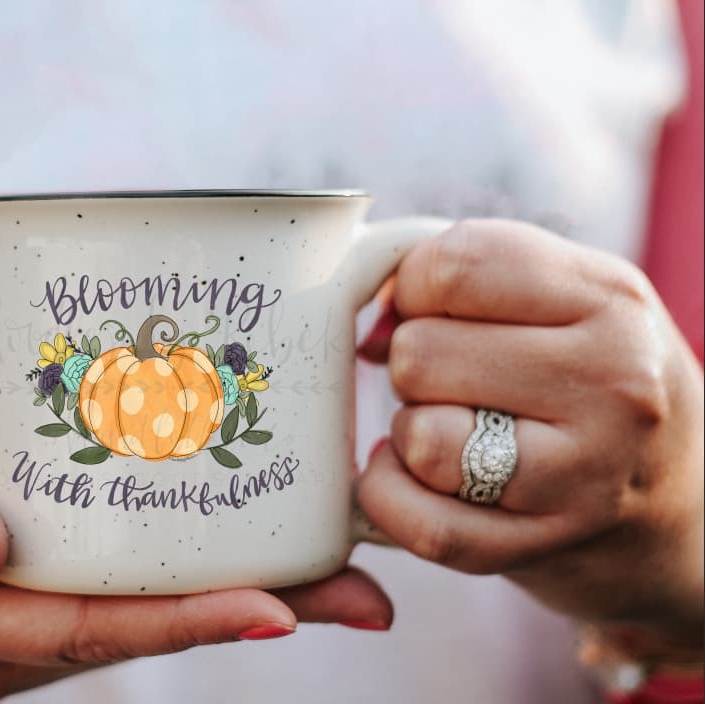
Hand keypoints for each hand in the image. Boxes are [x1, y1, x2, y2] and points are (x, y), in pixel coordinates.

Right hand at [0, 391, 391, 702]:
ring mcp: (17, 629)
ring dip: (241, 597)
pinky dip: (192, 575)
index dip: (180, 623)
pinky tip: (255, 544)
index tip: (277, 605)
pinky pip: (123, 591)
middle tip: (361, 595)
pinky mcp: (31, 594)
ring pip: (142, 616)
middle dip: (249, 615)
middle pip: (138, 631)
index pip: (81, 631)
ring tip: (343, 572)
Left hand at [357, 219, 703, 650]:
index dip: (415, 289)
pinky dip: (392, 499)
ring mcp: (587, 472)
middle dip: (412, 367)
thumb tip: (367, 322)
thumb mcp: (565, 300)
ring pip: (420, 439)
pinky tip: (414, 479)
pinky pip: (423, 525)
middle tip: (451, 383)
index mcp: (609, 298)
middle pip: (419, 355)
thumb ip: (465, 279)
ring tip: (447, 429)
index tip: (435, 312)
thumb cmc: (587, 382)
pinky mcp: (547, 544)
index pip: (453, 267)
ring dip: (408, 434)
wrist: (671, 505)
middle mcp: (614, 381)